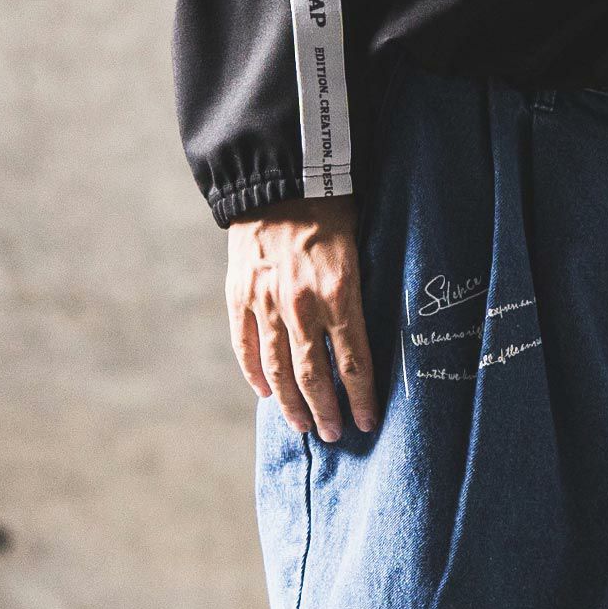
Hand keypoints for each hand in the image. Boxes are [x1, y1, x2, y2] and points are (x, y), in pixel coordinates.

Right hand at [226, 197, 376, 441]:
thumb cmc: (332, 210)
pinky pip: (245, 345)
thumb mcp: (361, 251)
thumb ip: (359, 297)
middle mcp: (301, 305)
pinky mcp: (239, 294)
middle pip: (315, 376)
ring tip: (303, 426)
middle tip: (335, 434)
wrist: (280, 174)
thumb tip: (363, 342)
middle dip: (326, 411)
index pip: (354, 364)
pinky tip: (266, 394)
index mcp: (339, 295)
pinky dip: (255, 374)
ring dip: (292, 404)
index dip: (362, 399)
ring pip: (278, 370)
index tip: (368, 422)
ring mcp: (265, 301)